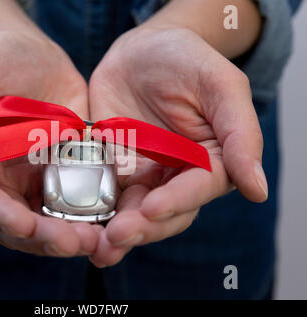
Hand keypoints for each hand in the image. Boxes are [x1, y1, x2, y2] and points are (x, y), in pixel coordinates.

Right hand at [0, 31, 99, 256]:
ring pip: (53, 221)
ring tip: (101, 239)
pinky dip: (97, 214)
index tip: (25, 226)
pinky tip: (115, 219)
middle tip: (75, 243)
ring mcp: (39, 182)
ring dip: (75, 234)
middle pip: (21, 224)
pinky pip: (82, 201)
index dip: (1, 217)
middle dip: (46, 237)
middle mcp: (5, 184)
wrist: (37, 56)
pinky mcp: (70, 174)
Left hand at [87, 26, 267, 266]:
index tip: (152, 209)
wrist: (140, 51)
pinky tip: (77, 228)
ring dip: (115, 233)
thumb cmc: (185, 60)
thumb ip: (240, 134)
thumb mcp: (220, 86)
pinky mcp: (111, 170)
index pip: (196, 191)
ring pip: (131, 213)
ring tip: (97, 248)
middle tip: (116, 236)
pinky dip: (91, 214)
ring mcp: (141, 176)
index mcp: (208, 162)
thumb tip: (258, 190)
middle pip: (162, 214)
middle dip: (141, 228)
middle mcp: (175, 177)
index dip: (176, 203)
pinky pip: (102, 196)